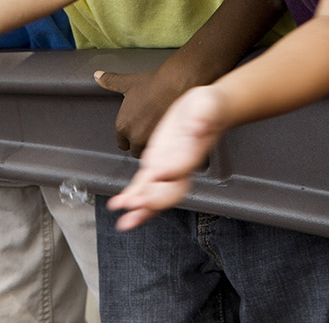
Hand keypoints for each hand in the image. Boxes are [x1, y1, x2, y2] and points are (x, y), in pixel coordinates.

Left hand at [95, 67, 186, 156]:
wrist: (176, 84)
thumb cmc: (154, 84)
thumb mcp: (128, 82)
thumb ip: (110, 81)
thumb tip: (97, 75)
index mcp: (123, 126)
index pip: (122, 143)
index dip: (129, 137)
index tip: (136, 130)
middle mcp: (135, 137)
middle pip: (135, 150)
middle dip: (140, 143)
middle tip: (148, 130)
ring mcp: (152, 141)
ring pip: (149, 151)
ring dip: (152, 145)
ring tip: (159, 132)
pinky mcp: (168, 143)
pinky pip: (164, 151)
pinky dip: (166, 146)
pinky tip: (170, 135)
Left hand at [105, 85, 227, 230]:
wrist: (208, 110)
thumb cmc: (209, 108)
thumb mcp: (207, 105)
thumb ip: (203, 117)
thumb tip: (198, 126)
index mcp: (194, 151)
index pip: (183, 165)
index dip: (171, 171)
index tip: (157, 174)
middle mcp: (181, 166)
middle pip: (170, 191)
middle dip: (154, 201)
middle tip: (136, 206)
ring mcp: (168, 169)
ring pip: (155, 194)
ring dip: (140, 210)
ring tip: (125, 223)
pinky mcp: (157, 165)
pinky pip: (144, 186)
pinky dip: (132, 197)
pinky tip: (119, 205)